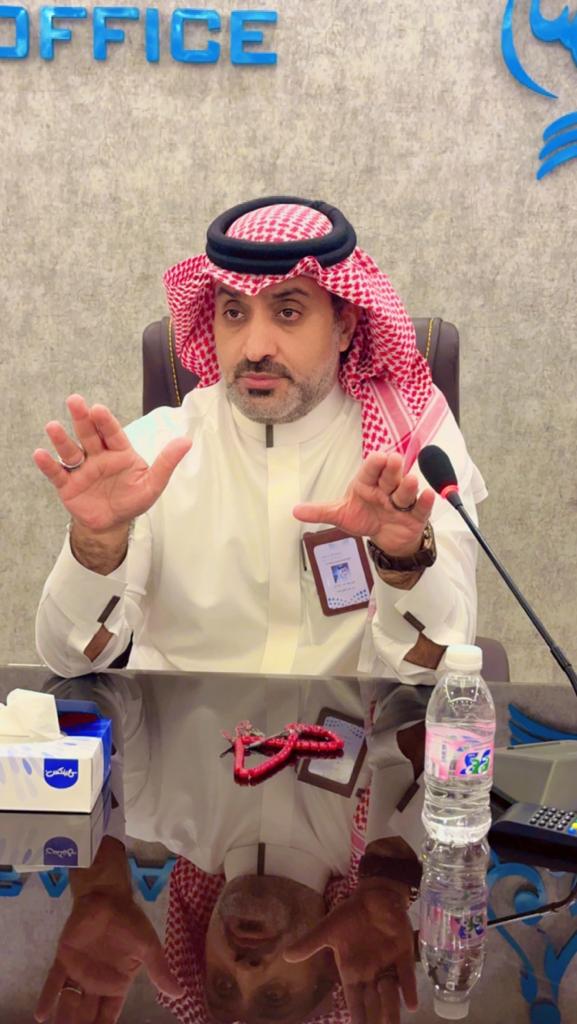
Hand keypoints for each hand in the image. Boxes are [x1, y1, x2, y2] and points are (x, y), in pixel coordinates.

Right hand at [33, 394, 191, 532]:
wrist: (112, 524)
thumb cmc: (132, 499)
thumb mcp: (152, 484)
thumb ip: (166, 463)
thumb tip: (186, 441)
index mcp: (119, 452)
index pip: (112, 433)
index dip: (106, 422)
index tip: (98, 409)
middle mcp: (98, 455)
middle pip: (89, 434)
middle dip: (82, 419)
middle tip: (75, 401)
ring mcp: (81, 469)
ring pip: (70, 450)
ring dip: (61, 439)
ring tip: (52, 426)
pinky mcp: (68, 485)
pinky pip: (57, 473)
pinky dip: (48, 465)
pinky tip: (40, 454)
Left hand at [34, 891, 183, 1023]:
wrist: (109, 896)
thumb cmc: (130, 922)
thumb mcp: (149, 947)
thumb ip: (160, 971)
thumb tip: (180, 993)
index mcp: (117, 983)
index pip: (109, 1013)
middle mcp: (96, 983)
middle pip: (87, 1014)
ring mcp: (79, 972)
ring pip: (69, 1003)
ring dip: (65, 1019)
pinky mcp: (65, 960)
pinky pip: (54, 982)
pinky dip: (47, 998)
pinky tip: (42, 1015)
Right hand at [284, 879, 417, 1023]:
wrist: (373, 895)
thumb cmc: (350, 914)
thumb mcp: (328, 928)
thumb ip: (310, 943)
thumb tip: (286, 955)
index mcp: (352, 969)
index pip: (353, 998)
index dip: (356, 1016)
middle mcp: (371, 972)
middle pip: (373, 1001)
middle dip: (375, 1019)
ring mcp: (388, 964)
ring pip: (390, 993)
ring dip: (391, 1010)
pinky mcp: (403, 953)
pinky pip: (406, 975)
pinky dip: (409, 989)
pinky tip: (411, 1005)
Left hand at [293, 452, 433, 557]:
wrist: (386, 538)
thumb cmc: (365, 518)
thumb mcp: (341, 515)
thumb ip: (320, 511)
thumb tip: (295, 511)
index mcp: (367, 483)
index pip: (371, 469)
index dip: (375, 463)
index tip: (379, 457)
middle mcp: (386, 488)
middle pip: (390, 476)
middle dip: (392, 469)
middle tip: (394, 461)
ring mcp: (401, 501)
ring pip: (405, 491)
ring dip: (408, 486)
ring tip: (409, 480)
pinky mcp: (415, 515)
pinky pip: (421, 507)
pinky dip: (426, 501)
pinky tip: (428, 495)